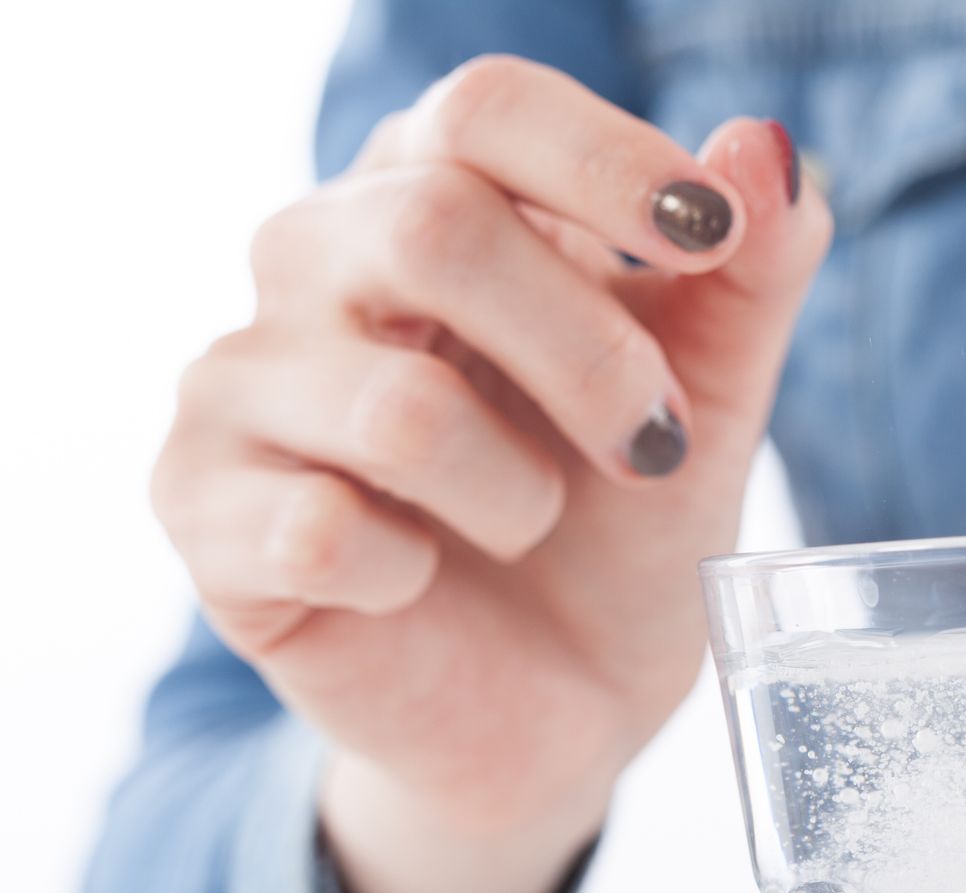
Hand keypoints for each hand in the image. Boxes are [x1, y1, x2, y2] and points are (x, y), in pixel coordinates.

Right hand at [149, 57, 831, 892]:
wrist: (557, 709)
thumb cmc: (618, 533)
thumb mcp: (711, 404)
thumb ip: (745, 279)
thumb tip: (764, 148)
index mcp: (432, 192)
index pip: (486, 110)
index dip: (605, 165)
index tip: (712, 242)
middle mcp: (313, 260)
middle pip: (428, 226)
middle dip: (585, 355)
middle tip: (654, 445)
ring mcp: (241, 382)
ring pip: (394, 407)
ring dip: (514, 494)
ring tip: (527, 524)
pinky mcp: (201, 508)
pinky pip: (320, 531)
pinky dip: (410, 574)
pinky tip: (416, 583)